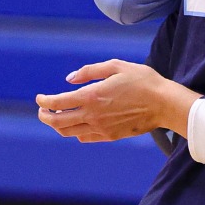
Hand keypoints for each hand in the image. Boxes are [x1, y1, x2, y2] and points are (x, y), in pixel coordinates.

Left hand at [36, 60, 196, 141]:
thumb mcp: (116, 66)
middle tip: (42, 111)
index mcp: (91, 96)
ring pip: (69, 132)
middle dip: (45, 116)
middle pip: (58, 122)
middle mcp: (92, 115)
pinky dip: (75, 132)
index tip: (40, 98)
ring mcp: (101, 128)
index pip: (57, 102)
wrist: (164, 104)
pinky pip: (85, 137)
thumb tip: (69, 79)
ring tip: (57, 118)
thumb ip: (90, 71)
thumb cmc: (143, 81)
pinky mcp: (110, 136)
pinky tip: (77, 125)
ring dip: (58, 126)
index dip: (44, 101)